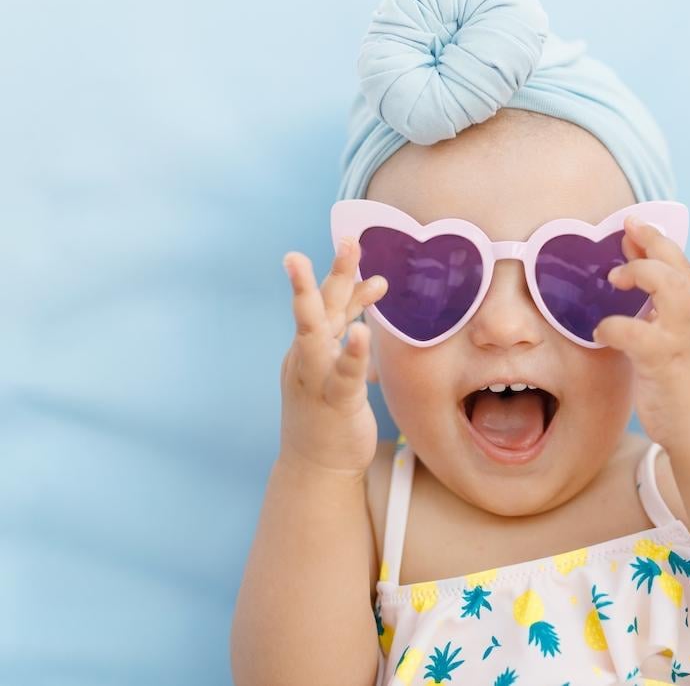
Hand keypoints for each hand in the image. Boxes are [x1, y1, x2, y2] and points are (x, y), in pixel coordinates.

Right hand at [278, 236, 387, 475]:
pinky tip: (364, 332)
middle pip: (317, 307)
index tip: (354, 242)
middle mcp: (305, 357)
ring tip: (359, 276)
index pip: (325, 303)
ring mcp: (314, 379)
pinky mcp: (332, 402)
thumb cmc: (327, 412)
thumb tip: (367, 302)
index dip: (340, 275)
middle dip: (332, 272)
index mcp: (307, 347)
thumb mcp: (335, 367)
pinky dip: (353, 353)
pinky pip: (343, 375)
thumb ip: (348, 335)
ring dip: (333, 303)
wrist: (316, 467)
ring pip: (317, 334)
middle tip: (349, 239)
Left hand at [592, 215, 689, 445]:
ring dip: (641, 273)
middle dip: (653, 243)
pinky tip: (601, 331)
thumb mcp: (681, 352)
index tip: (637, 228)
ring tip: (616, 278)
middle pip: (680, 268)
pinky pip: (636, 333)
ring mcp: (682, 341)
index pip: (684, 270)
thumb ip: (662, 328)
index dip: (661, 244)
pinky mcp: (665, 363)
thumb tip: (635, 308)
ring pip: (672, 288)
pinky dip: (614, 326)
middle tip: (626, 231)